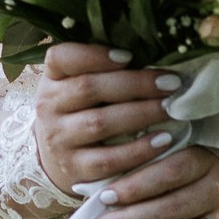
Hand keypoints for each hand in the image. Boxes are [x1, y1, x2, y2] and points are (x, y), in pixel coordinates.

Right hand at [32, 43, 182, 195]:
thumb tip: (152, 50)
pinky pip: (108, 160)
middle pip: (89, 88)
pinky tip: (163, 141)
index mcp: (51, 78)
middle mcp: (48, 106)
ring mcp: (58, 139)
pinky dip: (138, 150)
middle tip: (171, 83)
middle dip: (135, 84)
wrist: (56, 158)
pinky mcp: (73, 168)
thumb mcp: (77, 85)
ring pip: (100, 123)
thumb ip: (102, 69)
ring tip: (171, 109)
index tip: (129, 56)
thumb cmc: (80, 111)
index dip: (93, 54)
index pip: (60, 57)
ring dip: (141, 114)